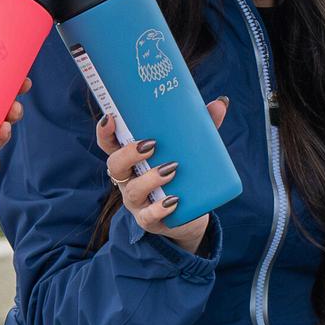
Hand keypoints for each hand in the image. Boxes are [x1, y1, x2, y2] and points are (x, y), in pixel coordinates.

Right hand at [98, 100, 227, 253]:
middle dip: (129, 154)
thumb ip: (201, 127)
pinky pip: (148, 217)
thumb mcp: (188, 150)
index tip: (111, 118)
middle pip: (114, 166)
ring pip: (132, 191)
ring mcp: (136, 202)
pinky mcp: (150, 220)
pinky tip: (173, 201)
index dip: (104, 132)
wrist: (190, 213)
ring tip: (172, 169)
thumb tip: (220, 103)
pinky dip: (159, 209)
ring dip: (150, 179)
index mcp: (131, 159)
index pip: (109, 144)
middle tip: (152, 145)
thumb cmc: (182, 173)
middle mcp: (128, 179)